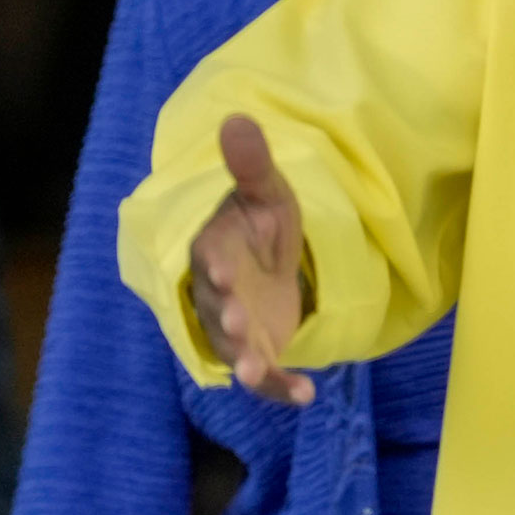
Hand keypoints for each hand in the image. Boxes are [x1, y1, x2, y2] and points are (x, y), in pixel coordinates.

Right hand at [187, 114, 317, 405]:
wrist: (267, 264)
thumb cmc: (262, 222)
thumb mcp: (268, 193)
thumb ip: (252, 165)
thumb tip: (237, 118)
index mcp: (214, 248)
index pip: (206, 255)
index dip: (213, 264)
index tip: (221, 270)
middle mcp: (216, 294)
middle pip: (216, 309)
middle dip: (227, 319)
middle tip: (241, 325)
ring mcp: (234, 328)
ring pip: (232, 350)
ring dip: (245, 362)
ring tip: (257, 372)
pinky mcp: (255, 353)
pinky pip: (264, 377)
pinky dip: (280, 390)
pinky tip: (307, 396)